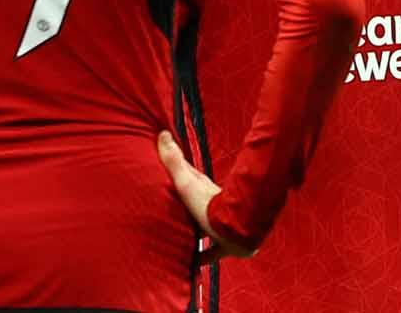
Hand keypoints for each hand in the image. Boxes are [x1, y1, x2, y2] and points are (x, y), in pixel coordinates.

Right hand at [156, 131, 253, 265]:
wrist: (236, 231)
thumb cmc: (209, 206)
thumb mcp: (187, 183)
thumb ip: (174, 162)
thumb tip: (163, 133)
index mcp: (202, 189)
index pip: (188, 177)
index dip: (178, 172)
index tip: (167, 170)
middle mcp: (211, 206)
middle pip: (194, 202)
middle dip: (183, 203)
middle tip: (169, 206)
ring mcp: (217, 226)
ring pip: (202, 227)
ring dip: (192, 231)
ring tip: (177, 238)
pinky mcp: (223, 246)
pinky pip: (210, 253)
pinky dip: (200, 258)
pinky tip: (191, 267)